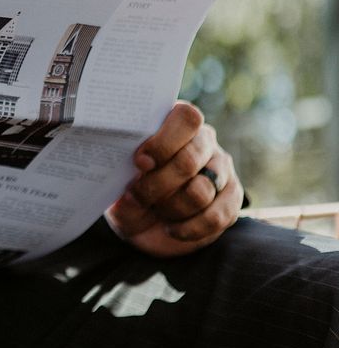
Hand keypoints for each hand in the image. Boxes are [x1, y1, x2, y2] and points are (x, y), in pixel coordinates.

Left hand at [104, 101, 243, 257]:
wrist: (146, 225)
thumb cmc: (130, 196)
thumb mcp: (117, 191)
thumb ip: (122, 189)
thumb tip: (131, 193)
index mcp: (174, 125)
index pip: (186, 118)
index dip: (164, 141)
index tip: (140, 162)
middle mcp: (203, 142)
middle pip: (190, 157)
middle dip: (159, 183)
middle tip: (138, 195)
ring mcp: (220, 170)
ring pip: (201, 189)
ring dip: (172, 207)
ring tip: (156, 210)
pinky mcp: (231, 199)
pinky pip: (216, 216)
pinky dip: (189, 228)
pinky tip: (172, 229)